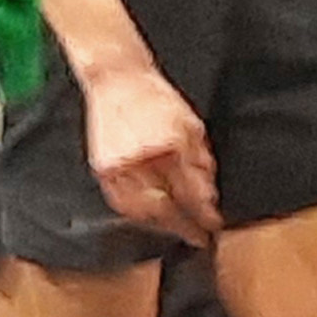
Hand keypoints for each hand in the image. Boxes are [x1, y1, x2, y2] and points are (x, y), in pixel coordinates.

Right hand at [82, 51, 220, 246]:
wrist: (117, 80)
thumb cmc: (155, 97)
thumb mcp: (190, 124)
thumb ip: (201, 160)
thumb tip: (208, 193)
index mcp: (168, 144)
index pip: (189, 191)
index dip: (203, 212)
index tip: (214, 225)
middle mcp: (142, 158)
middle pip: (165, 207)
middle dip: (183, 227)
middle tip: (198, 237)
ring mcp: (119, 166)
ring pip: (141, 212)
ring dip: (160, 226)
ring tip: (176, 230)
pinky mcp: (103, 169)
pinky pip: (122, 203)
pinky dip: (138, 215)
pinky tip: (150, 217)